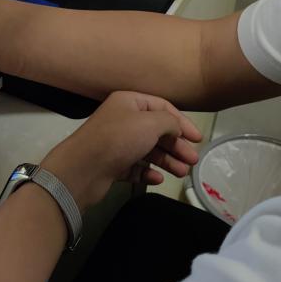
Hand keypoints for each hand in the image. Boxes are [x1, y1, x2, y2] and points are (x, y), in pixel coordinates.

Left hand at [41, 91, 201, 210]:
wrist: (83, 169)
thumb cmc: (119, 139)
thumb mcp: (150, 123)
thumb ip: (170, 122)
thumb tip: (176, 128)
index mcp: (129, 102)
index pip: (162, 107)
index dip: (182, 122)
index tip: (197, 138)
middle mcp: (123, 120)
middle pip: (156, 131)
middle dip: (176, 145)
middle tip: (193, 160)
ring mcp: (117, 143)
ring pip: (148, 150)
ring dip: (166, 160)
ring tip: (182, 173)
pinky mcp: (112, 164)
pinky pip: (135, 166)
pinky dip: (147, 172)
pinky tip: (157, 179)